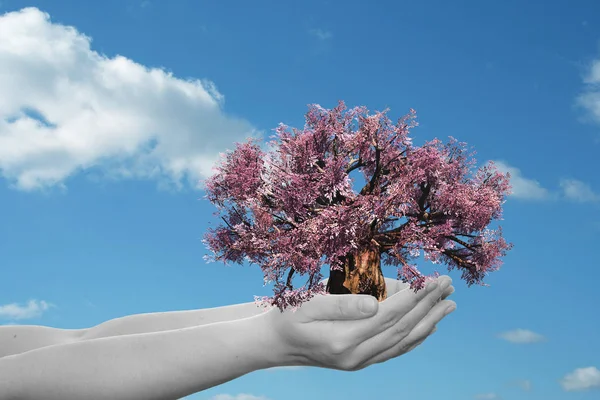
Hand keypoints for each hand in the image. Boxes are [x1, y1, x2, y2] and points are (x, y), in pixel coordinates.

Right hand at [267, 275, 455, 370]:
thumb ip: (342, 304)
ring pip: (403, 341)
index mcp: (344, 339)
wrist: (276, 345)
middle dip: (429, 306)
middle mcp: (356, 356)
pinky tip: (429, 327)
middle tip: (449, 285)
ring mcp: (360, 362)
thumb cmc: (288, 316)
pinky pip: (395, 350)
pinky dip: (415, 337)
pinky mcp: (361, 362)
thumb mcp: (308, 304)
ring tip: (449, 305)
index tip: (432, 279)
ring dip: (429, 322)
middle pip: (402, 328)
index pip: (390, 315)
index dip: (415, 297)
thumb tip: (378, 302)